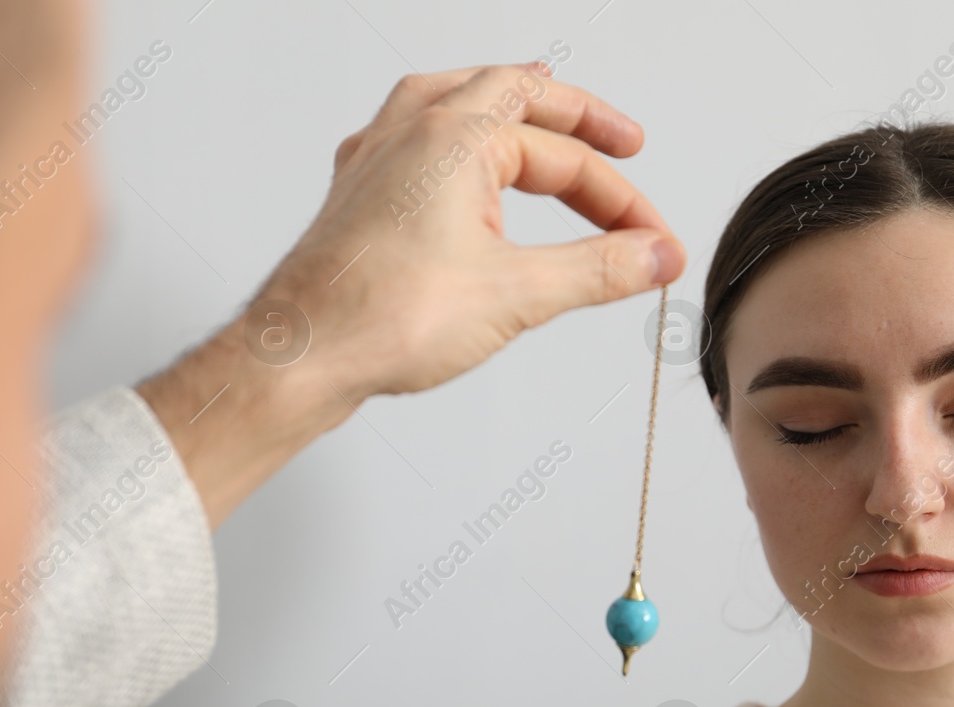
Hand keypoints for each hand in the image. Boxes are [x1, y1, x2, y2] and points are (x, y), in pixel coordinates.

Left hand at [260, 62, 685, 399]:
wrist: (299, 356)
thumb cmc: (379, 318)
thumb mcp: (516, 294)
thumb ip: (598, 270)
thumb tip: (654, 256)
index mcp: (455, 134)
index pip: (565, 155)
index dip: (620, 198)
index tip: (652, 240)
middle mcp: (412, 129)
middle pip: (516, 103)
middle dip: (577, 129)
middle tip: (623, 146)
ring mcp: (379, 157)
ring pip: (460, 107)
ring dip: (513, 118)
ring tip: (547, 123)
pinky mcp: (360, 192)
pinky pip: (420, 141)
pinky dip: (461, 145)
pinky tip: (462, 167)